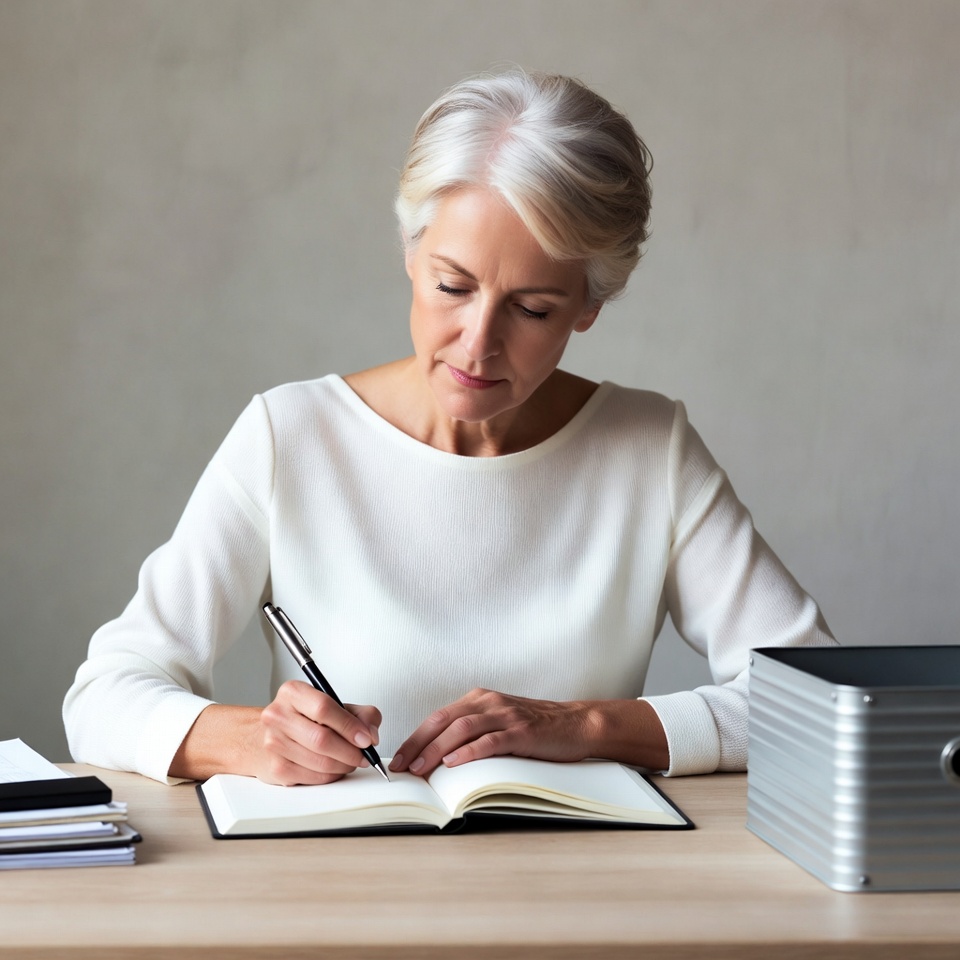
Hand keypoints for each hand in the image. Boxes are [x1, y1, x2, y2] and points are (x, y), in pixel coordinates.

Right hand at [252, 680, 381, 785]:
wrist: (266, 735)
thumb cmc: (303, 719)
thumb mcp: (334, 706)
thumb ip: (361, 714)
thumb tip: (371, 734)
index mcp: (293, 692)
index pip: (324, 708)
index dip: (349, 726)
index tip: (366, 738)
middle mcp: (278, 715)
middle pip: (321, 739)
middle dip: (350, 751)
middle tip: (364, 755)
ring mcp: (274, 743)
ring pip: (319, 762)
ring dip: (343, 765)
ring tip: (350, 761)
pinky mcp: (276, 768)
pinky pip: (313, 777)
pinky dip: (331, 775)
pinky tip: (334, 768)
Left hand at [389, 688, 594, 777]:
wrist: (575, 724)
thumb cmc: (535, 728)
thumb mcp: (499, 722)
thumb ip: (473, 731)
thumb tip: (438, 757)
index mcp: (479, 699)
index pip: (438, 717)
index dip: (415, 737)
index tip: (399, 758)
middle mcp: (488, 703)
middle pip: (443, 721)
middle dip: (418, 744)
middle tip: (402, 766)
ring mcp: (505, 716)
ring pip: (462, 729)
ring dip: (436, 750)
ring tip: (421, 769)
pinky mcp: (521, 731)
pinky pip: (489, 740)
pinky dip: (469, 752)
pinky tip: (454, 764)